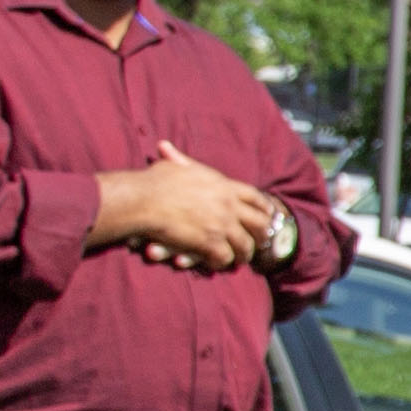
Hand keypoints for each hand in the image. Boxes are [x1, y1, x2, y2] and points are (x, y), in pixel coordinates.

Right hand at [90, 145, 283, 270]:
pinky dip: (222, 263)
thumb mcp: (172, 166)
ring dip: (243, 254)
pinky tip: (217, 264)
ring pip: (245, 245)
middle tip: (258, 242)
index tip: (267, 215)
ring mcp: (222, 225)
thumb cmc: (153, 182)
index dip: (263, 207)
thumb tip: (165, 146)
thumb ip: (177, 160)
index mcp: (224, 186)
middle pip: (259, 223)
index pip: (254, 197)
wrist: (142, 200)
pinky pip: (225, 257)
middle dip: (260, 235)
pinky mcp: (210, 242)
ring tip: (239, 259)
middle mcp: (228, 205)